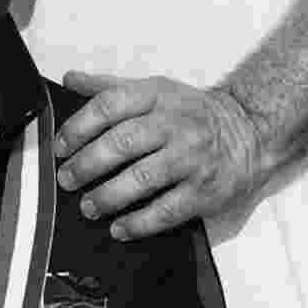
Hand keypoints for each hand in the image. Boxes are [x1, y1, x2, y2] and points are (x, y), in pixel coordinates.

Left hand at [53, 72, 260, 238]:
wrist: (248, 131)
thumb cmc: (191, 111)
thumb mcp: (154, 89)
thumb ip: (110, 86)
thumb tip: (69, 79)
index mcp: (156, 95)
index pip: (109, 105)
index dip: (79, 126)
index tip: (59, 146)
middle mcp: (173, 124)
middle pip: (122, 143)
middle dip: (87, 164)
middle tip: (65, 179)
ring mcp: (190, 158)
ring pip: (142, 179)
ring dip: (108, 196)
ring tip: (87, 206)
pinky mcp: (204, 191)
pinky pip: (166, 210)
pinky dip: (139, 222)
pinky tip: (118, 228)